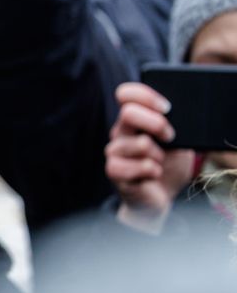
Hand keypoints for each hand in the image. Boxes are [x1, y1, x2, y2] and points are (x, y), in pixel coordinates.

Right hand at [105, 82, 195, 232]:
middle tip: (170, 137)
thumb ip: (174, 127)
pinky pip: (138, 166)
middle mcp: (119, 133)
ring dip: (158, 155)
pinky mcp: (114, 171)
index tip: (167, 108)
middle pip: (128, 113)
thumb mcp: (178, 143)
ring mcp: (114, 152)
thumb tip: (176, 118)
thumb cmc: (168, 167)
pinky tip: (152, 175)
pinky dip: (153, 171)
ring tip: (159, 163)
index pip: (126, 94)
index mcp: (133, 120)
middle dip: (157, 124)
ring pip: (139, 143)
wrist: (160, 197)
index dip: (146, 96)